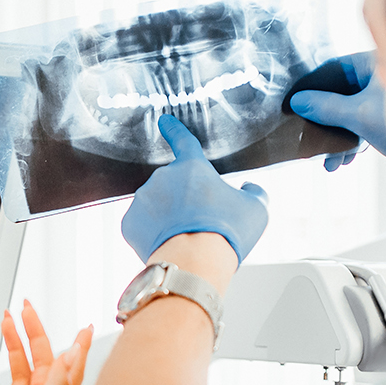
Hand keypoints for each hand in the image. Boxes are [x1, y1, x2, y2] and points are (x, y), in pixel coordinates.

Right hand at [0, 302, 90, 384]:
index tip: (84, 327)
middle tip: (27, 309)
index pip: (71, 370)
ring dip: (11, 342)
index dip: (78, 348)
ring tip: (5, 319)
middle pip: (41, 361)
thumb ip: (57, 384)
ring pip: (16, 367)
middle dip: (35, 333)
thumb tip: (71, 355)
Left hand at [121, 115, 269, 261]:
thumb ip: (254, 192)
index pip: (183, 141)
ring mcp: (142, 200)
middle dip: (185, 200)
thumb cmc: (226, 233)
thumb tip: (249, 188)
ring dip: (168, 217)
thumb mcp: (256, 209)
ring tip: (186, 239)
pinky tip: (169, 244)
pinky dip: (153, 234)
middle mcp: (162, 177)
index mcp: (192, 167)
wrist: (195, 263)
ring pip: (156, 205)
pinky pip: (142, 225)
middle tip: (201, 224)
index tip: (164, 121)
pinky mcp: (129, 223)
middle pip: (174, 185)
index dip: (174, 130)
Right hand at [288, 52, 385, 167]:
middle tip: (308, 136)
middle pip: (342, 93)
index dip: (312, 86)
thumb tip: (299, 103)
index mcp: (375, 62)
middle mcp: (383, 75)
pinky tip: (347, 159)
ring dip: (340, 137)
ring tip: (330, 161)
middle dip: (325, 120)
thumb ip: (327, 108)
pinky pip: (367, 123)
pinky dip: (355, 139)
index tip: (294, 102)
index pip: (334, 68)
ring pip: (354, 111)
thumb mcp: (359, 115)